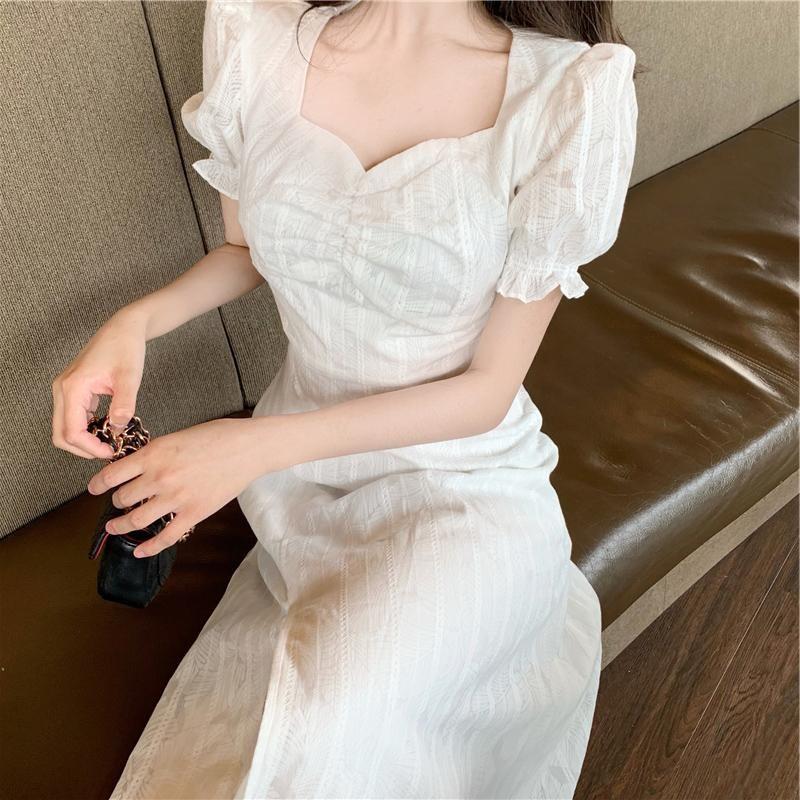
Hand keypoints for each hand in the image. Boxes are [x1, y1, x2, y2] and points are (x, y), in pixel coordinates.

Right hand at [52, 309, 147, 458]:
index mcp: (72, 388)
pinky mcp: (73, 390)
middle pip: (61, 435)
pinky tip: (107, 427)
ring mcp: (65, 390)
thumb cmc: (126, 348)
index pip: (71, 432)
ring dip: (85, 440)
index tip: (111, 452)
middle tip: (109, 451)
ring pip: (65, 428)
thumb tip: (118, 428)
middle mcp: (62, 390)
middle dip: (84, 449)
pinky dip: (87, 429)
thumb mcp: (129, 377)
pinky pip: (73, 418)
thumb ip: (124, 403)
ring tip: (111, 441)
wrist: (124, 329)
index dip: (90, 448)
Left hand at [86, 417, 286, 557]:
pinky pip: (164, 537)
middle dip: (116, 503)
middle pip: (122, 498)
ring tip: (114, 528)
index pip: (113, 474)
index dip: (98, 484)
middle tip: (116, 504)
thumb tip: (139, 467)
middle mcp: (160, 477)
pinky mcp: (194, 513)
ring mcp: (176, 498)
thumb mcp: (178, 436)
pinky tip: (139, 551)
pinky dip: (148, 548)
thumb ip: (156, 453)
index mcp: (154, 454)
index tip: (94, 489)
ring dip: (121, 526)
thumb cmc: (219, 436)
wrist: (249, 448)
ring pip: (136, 519)